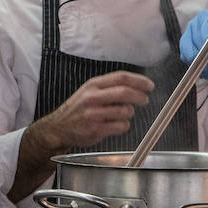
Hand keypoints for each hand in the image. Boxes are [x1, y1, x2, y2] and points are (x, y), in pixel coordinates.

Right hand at [39, 71, 153, 150]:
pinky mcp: (96, 129)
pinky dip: (123, 126)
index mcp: (93, 85)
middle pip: (125, 92)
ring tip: (121, 115)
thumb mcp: (90, 90)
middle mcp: (93, 97)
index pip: (121, 77)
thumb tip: (136, 85)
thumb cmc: (78, 108)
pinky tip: (115, 125)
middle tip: (145, 100)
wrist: (58, 127)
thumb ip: (110, 86)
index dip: (139, 81)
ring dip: (129, 113)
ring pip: (126, 111)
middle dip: (140, 96)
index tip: (149, 85)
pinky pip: (121, 126)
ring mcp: (94, 114)